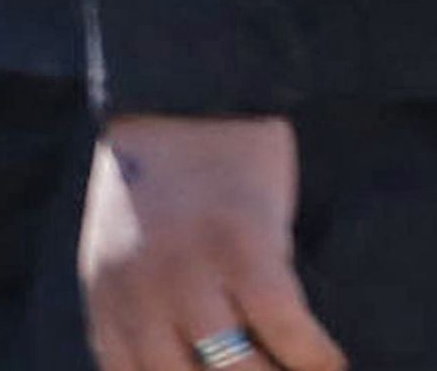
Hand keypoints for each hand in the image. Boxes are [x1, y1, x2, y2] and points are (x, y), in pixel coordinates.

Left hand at [81, 113, 337, 370]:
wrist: (186, 93)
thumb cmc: (166, 183)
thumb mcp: (127, 256)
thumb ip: (143, 319)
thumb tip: (194, 367)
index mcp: (107, 301)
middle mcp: (139, 296)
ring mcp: (190, 274)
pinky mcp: (243, 249)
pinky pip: (288, 332)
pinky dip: (316, 358)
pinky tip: (329, 361)